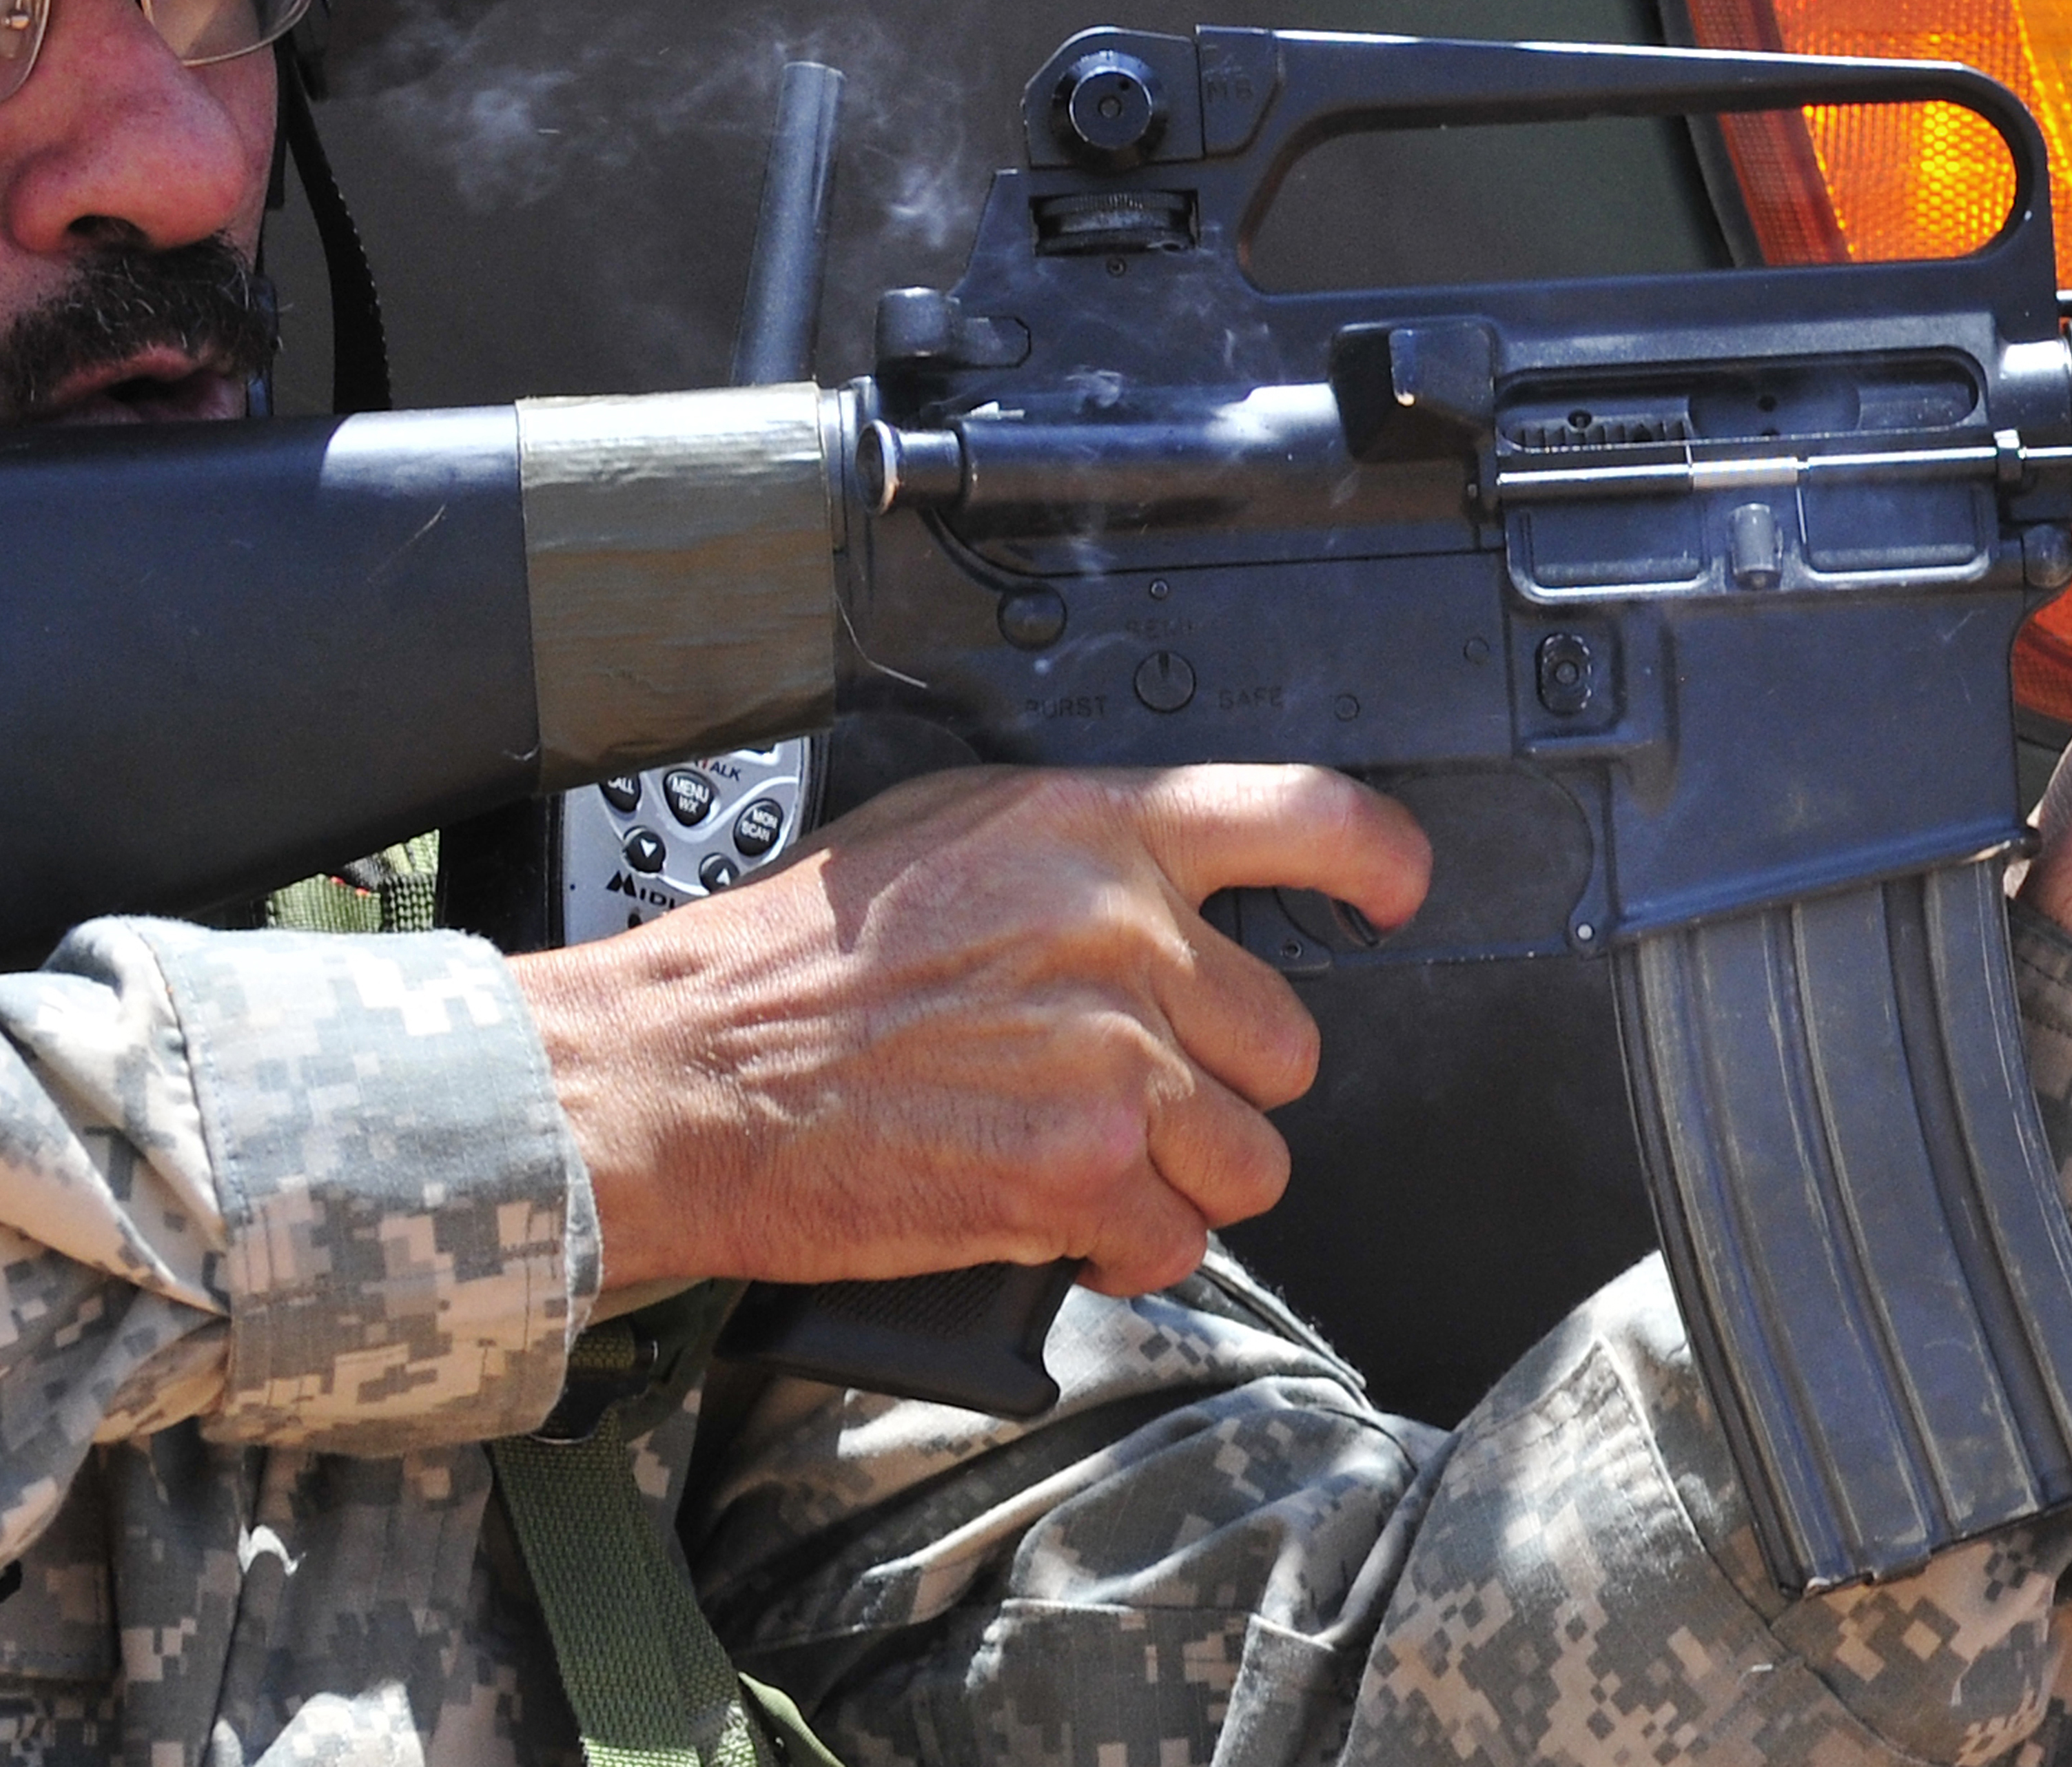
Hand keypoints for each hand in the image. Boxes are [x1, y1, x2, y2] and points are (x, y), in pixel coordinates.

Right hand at [511, 764, 1429, 1296]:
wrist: (680, 1072)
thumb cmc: (781, 966)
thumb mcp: (937, 839)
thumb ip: (1069, 861)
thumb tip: (1159, 903)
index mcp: (1090, 829)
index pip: (1307, 817)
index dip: (1377, 864)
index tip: (1391, 896)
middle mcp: (1122, 932)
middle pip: (1285, 1038)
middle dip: (1213, 1083)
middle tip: (1115, 1090)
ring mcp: (1114, 1058)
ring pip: (1250, 1157)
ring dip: (1177, 1180)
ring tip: (1075, 1161)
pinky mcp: (1084, 1174)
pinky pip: (1178, 1244)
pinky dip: (1122, 1254)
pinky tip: (1047, 1220)